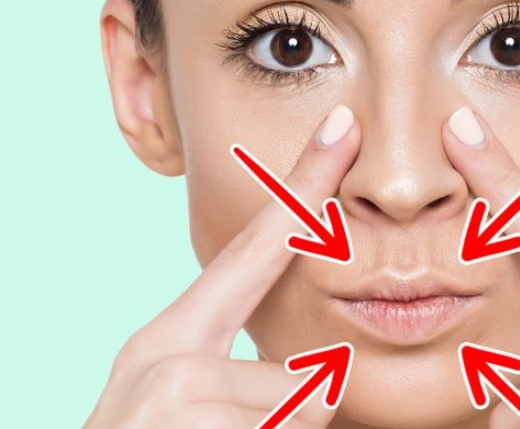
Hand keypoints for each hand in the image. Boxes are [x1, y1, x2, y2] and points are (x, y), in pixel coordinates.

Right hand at [82, 105, 360, 428]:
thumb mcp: (188, 409)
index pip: (255, 247)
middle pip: (311, 378)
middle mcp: (166, 360)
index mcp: (169, 344)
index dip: (306, 186)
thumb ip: (242, 374)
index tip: (347, 128)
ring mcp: (175, 400)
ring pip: (307, 412)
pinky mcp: (189, 424)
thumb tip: (324, 375)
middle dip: (296, 421)